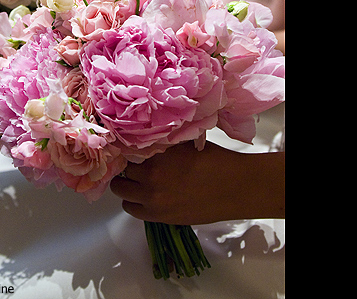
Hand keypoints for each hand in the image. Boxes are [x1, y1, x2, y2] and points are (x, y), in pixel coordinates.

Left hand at [110, 141, 284, 224]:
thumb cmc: (214, 161)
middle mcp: (150, 179)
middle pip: (121, 173)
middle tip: (133, 164)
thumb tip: (143, 138)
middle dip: (125, 168)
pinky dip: (135, 202)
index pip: (125, 151)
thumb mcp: (183, 142)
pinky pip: (133, 210)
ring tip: (138, 180)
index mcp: (156, 156)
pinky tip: (144, 195)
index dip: (125, 149)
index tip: (127, 148)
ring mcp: (154, 200)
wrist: (235, 187)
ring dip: (127, 185)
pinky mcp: (161, 217)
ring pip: (122, 193)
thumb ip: (161, 142)